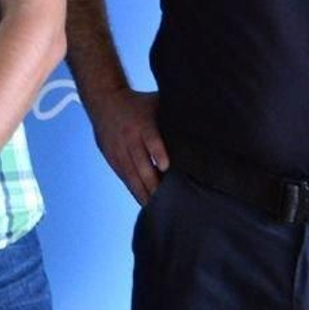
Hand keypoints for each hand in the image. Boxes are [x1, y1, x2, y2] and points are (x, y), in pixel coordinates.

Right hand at [84, 86, 167, 204]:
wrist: (105, 101)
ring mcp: (119, 150)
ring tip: (158, 208)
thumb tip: (203, 120)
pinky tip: (145, 201)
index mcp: (142, 123)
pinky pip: (124, 178)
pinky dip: (135, 190)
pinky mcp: (112, 159)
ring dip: (144, 192)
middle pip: (141, 164)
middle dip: (154, 183)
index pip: (150, 139)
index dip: (158, 153)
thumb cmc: (139, 104)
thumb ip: (175, 113)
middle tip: (170, 200)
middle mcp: (129, 138)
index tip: (166, 167)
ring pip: (131, 175)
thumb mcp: (156, 104)